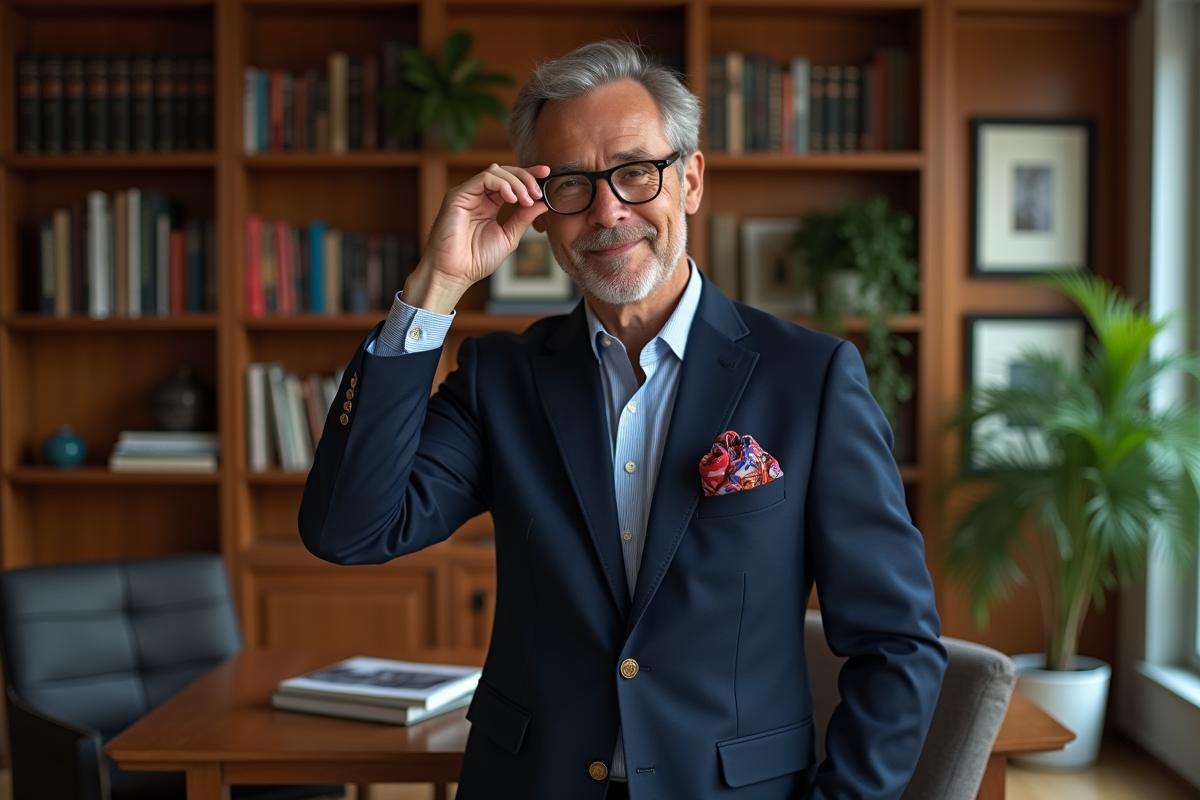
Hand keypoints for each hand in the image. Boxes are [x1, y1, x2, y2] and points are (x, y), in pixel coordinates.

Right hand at [403, 164, 549, 313]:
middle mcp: (477, 197)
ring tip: (527, 199)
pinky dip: (502, 184)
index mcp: (488, 205)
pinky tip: (513, 198)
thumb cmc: (476, 261)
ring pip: (496, 172)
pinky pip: (484, 178)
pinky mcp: (458, 195)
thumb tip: (542, 203)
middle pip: (504, 173)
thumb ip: (523, 219)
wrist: (455, 274)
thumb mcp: (508, 237)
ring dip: (516, 183)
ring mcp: (467, 194)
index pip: (510, 183)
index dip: (528, 176)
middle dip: (525, 177)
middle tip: (538, 191)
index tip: (546, 173)